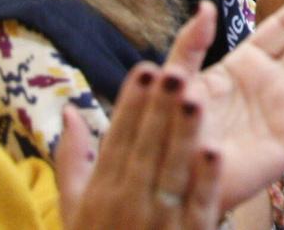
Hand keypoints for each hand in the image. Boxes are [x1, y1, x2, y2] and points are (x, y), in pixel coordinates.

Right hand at [56, 60, 223, 229]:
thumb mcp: (73, 210)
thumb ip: (72, 160)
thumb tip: (69, 110)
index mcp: (100, 194)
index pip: (117, 141)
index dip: (132, 105)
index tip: (145, 69)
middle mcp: (127, 205)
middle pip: (146, 150)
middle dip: (158, 111)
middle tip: (172, 70)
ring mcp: (160, 222)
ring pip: (172, 173)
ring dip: (183, 136)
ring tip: (195, 98)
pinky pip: (198, 206)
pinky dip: (206, 181)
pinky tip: (215, 151)